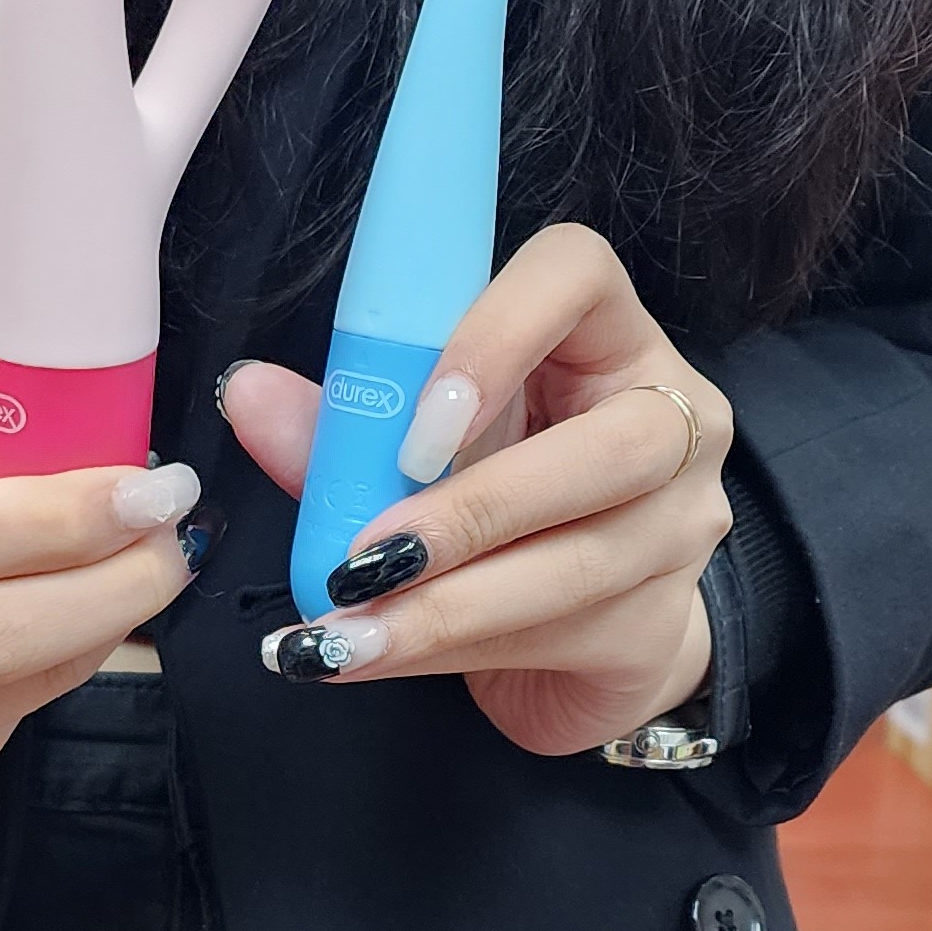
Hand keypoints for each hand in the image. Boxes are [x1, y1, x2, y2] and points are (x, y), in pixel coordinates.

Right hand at [0, 457, 200, 814]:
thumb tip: (71, 463)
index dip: (44, 518)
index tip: (135, 483)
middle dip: (105, 579)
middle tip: (174, 526)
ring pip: (15, 681)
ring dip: (104, 615)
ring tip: (154, 555)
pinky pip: (16, 710)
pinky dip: (66, 652)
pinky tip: (89, 611)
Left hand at [223, 225, 732, 757]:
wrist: (579, 633)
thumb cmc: (500, 501)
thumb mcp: (420, 449)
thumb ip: (346, 423)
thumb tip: (249, 393)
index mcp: (606, 338)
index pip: (578, 274)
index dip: (497, 334)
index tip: (414, 427)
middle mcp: (673, 421)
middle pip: (615, 446)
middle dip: (474, 509)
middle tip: (365, 557)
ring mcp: (683, 528)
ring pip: (581, 562)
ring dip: (445, 604)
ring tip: (343, 632)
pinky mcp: (661, 628)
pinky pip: (561, 636)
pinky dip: (451, 651)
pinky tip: (376, 656)